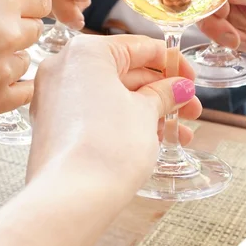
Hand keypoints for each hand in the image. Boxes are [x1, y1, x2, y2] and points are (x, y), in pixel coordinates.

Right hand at [0, 0, 50, 123]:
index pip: (40, 1)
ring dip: (7, 61)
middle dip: (16, 34)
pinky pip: (25, 91)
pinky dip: (11, 87)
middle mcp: (7, 32)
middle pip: (34, 31)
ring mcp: (4, 68)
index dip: (28, 7)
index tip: (19, 13)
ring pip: (25, 61)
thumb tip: (22, 6)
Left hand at [27, 35, 200, 195]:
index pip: (139, 47)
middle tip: (190, 110)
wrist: (71, 198)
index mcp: (86, 51)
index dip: (173, 63)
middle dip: (162, 92)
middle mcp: (64, 67)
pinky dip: (123, 121)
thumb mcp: (147, 113)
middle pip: (124, 71)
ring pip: (111, 95)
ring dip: (147, 111)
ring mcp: (54, 97)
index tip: (192, 80)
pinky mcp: (53, 125)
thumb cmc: (108, 147)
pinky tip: (152, 140)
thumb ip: (164, 94)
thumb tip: (179, 87)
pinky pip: (94, 113)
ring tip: (178, 134)